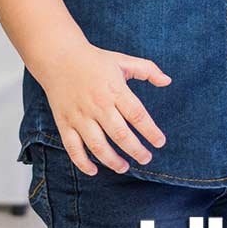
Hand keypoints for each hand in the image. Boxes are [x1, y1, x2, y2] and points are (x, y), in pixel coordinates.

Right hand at [36, 46, 171, 175]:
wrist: (58, 57)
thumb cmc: (94, 61)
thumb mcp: (123, 61)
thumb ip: (147, 70)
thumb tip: (168, 81)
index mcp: (115, 90)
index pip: (137, 115)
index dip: (151, 132)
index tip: (160, 142)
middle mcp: (98, 105)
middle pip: (120, 135)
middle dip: (136, 150)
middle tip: (146, 158)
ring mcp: (80, 116)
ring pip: (98, 146)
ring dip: (112, 161)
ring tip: (124, 167)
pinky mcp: (64, 123)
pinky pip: (73, 148)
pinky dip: (82, 163)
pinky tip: (94, 170)